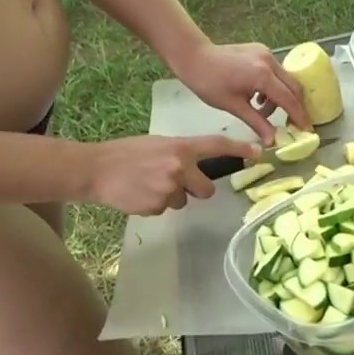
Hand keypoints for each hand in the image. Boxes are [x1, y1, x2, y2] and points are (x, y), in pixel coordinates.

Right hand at [85, 134, 258, 215]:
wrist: (95, 169)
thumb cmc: (124, 153)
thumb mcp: (156, 145)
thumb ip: (179, 154)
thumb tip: (194, 167)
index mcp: (180, 147)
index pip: (216, 145)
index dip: (239, 149)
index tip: (258, 152)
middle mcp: (179, 167)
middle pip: (207, 189)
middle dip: (196, 190)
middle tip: (176, 183)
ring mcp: (169, 188)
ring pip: (183, 201)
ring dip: (171, 197)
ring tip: (147, 185)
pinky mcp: (157, 205)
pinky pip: (165, 209)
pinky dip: (155, 204)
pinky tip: (139, 194)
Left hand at [176, 43, 311, 144]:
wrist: (194, 56)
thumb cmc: (209, 83)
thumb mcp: (234, 106)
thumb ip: (257, 122)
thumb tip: (272, 141)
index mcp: (262, 76)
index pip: (289, 99)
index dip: (299, 116)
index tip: (306, 130)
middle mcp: (270, 62)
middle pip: (294, 87)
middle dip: (295, 107)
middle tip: (293, 124)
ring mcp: (267, 53)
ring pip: (285, 79)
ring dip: (281, 98)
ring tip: (262, 111)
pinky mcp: (262, 51)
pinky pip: (276, 72)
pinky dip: (273, 87)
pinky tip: (258, 97)